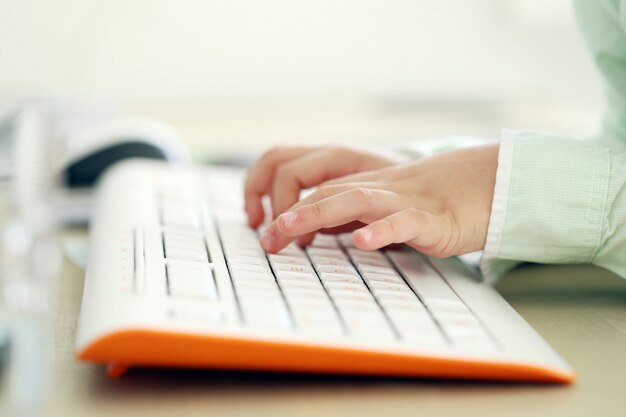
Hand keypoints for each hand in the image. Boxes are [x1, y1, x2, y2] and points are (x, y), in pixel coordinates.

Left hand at [259, 143, 498, 257]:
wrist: (480, 189)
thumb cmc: (427, 202)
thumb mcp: (379, 207)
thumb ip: (344, 213)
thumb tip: (305, 226)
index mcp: (363, 185)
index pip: (314, 189)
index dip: (284, 209)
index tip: (266, 235)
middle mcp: (377, 188)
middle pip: (326, 191)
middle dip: (290, 215)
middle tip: (266, 242)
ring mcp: (402, 200)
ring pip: (356, 199)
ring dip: (319, 212)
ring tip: (290, 228)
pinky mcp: (430, 219)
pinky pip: (404, 222)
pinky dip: (382, 230)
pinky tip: (363, 242)